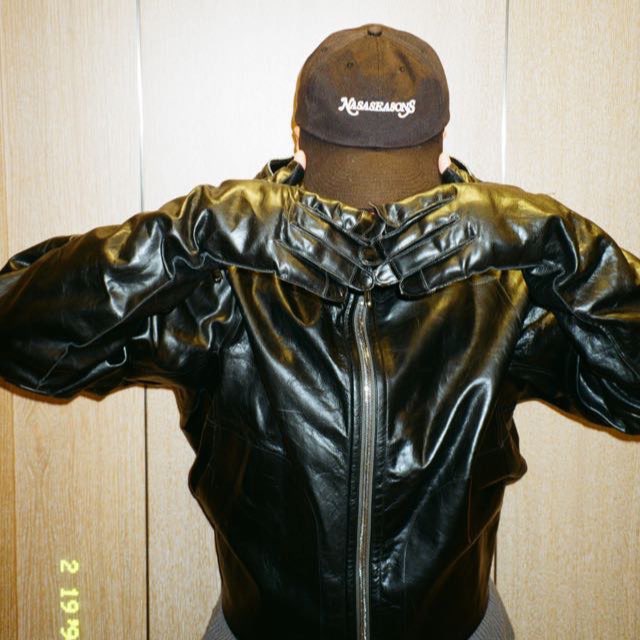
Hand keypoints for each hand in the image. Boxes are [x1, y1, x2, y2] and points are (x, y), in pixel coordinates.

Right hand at [192, 181, 375, 301]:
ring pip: (321, 256)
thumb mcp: (263, 180)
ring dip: (345, 272)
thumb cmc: (235, 199)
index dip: (358, 221)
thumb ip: (289, 172)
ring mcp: (281, 238)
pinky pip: (300, 274)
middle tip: (378, 265)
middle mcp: (291, 217)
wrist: (206, 220)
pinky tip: (336, 293)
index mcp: (293, 197)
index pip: (334, 208)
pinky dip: (320, 285)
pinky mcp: (269, 258)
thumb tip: (305, 153)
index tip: (377, 232)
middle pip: (333, 235)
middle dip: (358, 252)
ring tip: (363, 283)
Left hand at [372, 182, 576, 295]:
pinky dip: (426, 280)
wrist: (542, 226)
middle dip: (391, 246)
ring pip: (428, 251)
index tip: (374, 222)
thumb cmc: (507, 206)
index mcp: (458, 194)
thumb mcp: (481, 186)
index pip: (418, 202)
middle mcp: (462, 211)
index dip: (394, 213)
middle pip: (418, 229)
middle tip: (369, 258)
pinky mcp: (481, 255)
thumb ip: (455, 178)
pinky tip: (408, 286)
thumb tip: (439, 156)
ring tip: (382, 276)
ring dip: (402, 265)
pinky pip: (448, 270)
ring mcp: (472, 233)